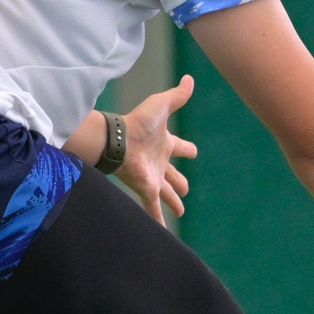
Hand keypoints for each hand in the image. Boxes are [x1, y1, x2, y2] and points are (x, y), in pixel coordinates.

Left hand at [115, 74, 199, 224]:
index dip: (187, 149)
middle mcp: (159, 162)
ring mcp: (153, 177)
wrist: (118, 139)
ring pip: (166, 193)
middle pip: (173, 174)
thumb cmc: (138, 121)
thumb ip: (177, 96)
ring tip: (180, 211)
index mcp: (164, 143)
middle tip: (185, 191)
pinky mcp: (146, 188)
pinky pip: (153, 207)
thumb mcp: (161, 106)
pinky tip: (161, 233)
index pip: (180, 147)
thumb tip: (190, 79)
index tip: (194, 151)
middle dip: (180, 182)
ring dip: (173, 202)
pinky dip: (158, 220)